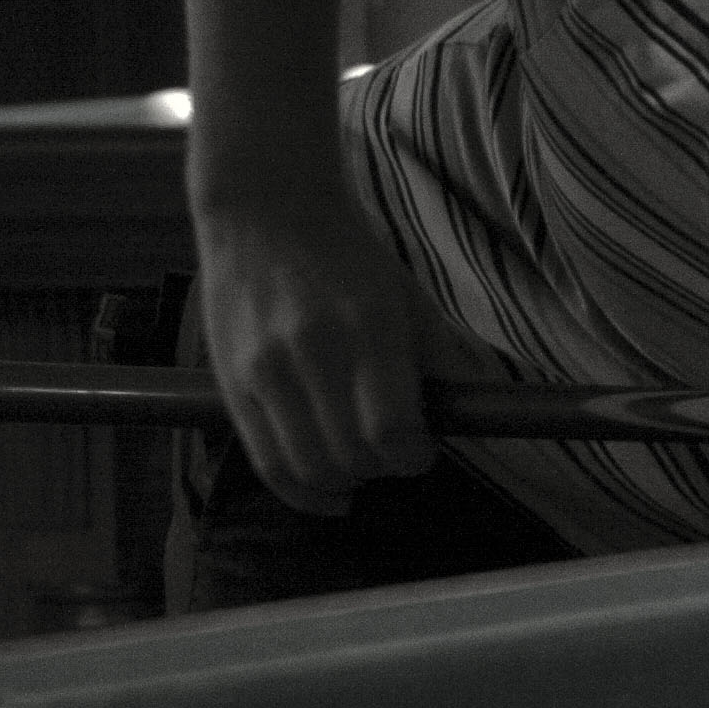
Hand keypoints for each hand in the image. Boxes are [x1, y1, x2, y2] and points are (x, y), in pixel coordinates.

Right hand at [189, 180, 437, 515]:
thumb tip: (476, 416)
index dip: (414, 455)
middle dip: (383, 468)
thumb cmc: (349, 258)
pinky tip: (327, 495)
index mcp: (368, 326)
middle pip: (352, 455)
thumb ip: (443, 360)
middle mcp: (313, 351)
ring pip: (309, 467)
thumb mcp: (410, 298)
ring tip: (362, 467)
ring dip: (345, 482)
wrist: (266, 212)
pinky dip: (301, 493)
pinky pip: (267, 464)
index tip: (423, 450)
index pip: (392, 427)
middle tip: (394, 454)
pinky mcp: (232, 384)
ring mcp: (266, 370)